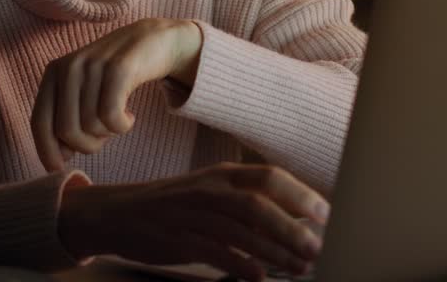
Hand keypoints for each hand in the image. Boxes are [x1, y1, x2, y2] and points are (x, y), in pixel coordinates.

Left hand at [31, 17, 201, 170]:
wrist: (154, 40)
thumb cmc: (116, 76)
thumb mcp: (85, 91)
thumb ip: (66, 118)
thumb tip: (57, 158)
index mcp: (54, 73)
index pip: (40, 121)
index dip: (46, 150)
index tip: (58, 168)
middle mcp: (69, 66)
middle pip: (67, 131)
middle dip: (87, 145)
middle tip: (104, 135)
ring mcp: (93, 65)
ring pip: (91, 126)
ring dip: (108, 133)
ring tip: (118, 119)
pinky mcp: (118, 68)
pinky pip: (111, 116)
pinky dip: (122, 126)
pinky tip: (129, 117)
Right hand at [59, 163, 328, 281]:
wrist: (120, 212)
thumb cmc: (178, 205)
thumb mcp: (214, 192)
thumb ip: (251, 201)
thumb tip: (301, 218)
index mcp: (224, 174)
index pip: (269, 177)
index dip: (299, 194)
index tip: (326, 214)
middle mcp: (210, 189)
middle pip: (257, 205)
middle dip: (291, 228)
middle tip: (318, 248)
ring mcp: (192, 214)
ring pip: (239, 231)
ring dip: (274, 251)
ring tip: (299, 267)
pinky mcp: (176, 239)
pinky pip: (212, 251)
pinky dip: (238, 264)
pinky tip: (258, 276)